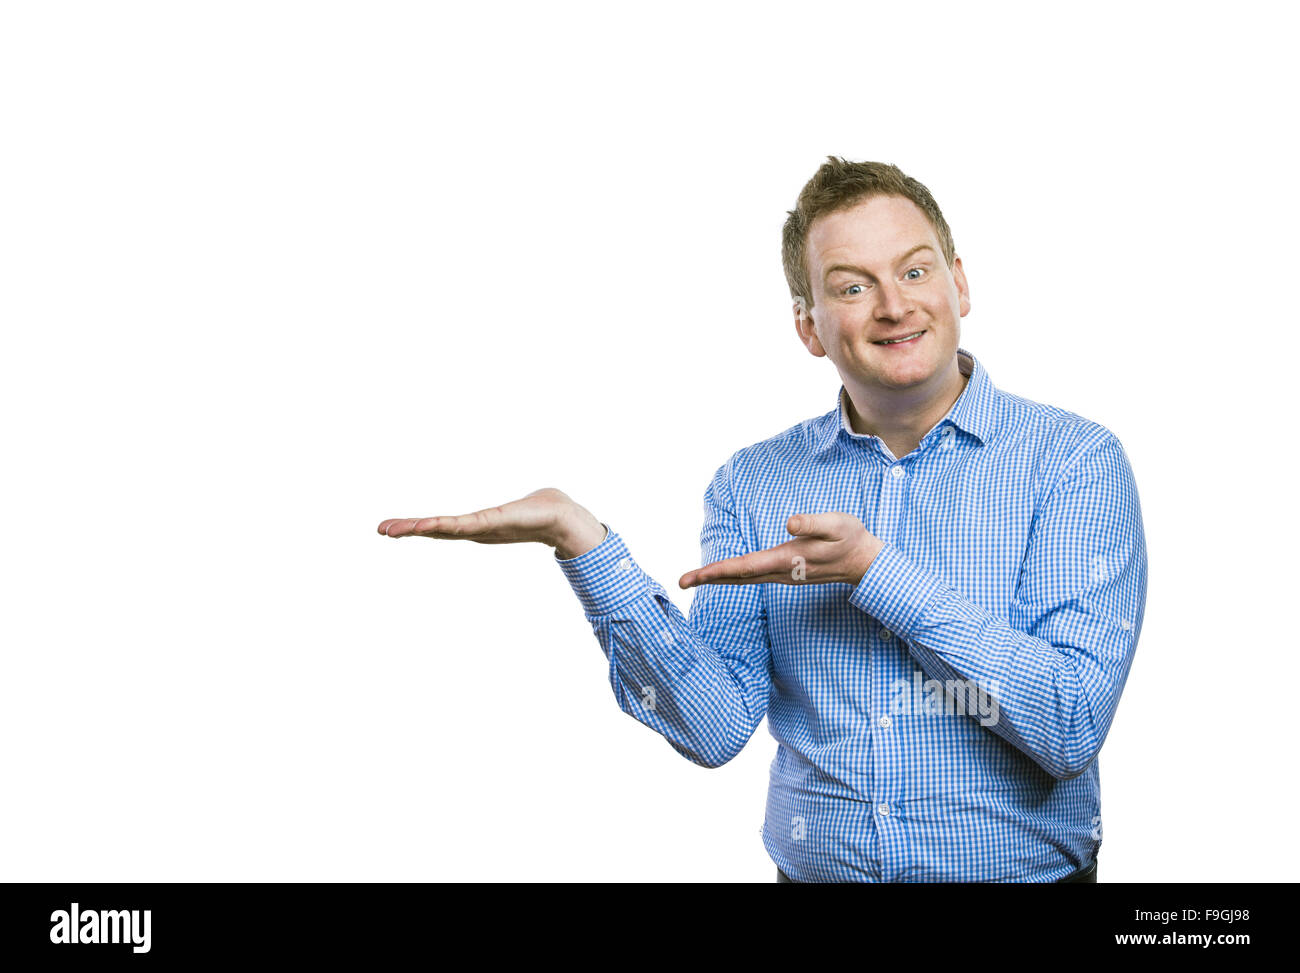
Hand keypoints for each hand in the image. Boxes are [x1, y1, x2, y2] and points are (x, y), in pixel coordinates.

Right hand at [377, 487, 605, 557]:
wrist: (560, 517)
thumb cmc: (538, 510)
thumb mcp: (512, 508)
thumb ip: (504, 508)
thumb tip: (504, 505)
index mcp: (475, 525)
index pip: (438, 526)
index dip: (415, 527)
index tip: (390, 527)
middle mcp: (474, 530)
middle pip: (434, 530)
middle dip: (407, 530)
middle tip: (380, 529)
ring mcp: (481, 528)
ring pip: (443, 529)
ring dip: (417, 529)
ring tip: (393, 529)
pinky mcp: (491, 524)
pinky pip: (462, 524)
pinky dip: (443, 526)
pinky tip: (425, 527)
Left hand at [678, 512, 883, 588]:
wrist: (864, 561)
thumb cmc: (849, 539)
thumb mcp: (836, 524)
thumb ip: (812, 523)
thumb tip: (790, 522)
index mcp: (786, 560)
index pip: (744, 567)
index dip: (716, 570)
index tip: (694, 576)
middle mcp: (779, 572)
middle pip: (737, 577)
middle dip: (708, 578)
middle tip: (681, 582)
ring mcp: (781, 575)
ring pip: (743, 579)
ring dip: (718, 578)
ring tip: (694, 578)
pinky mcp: (784, 572)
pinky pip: (751, 577)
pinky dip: (732, 576)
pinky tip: (723, 574)